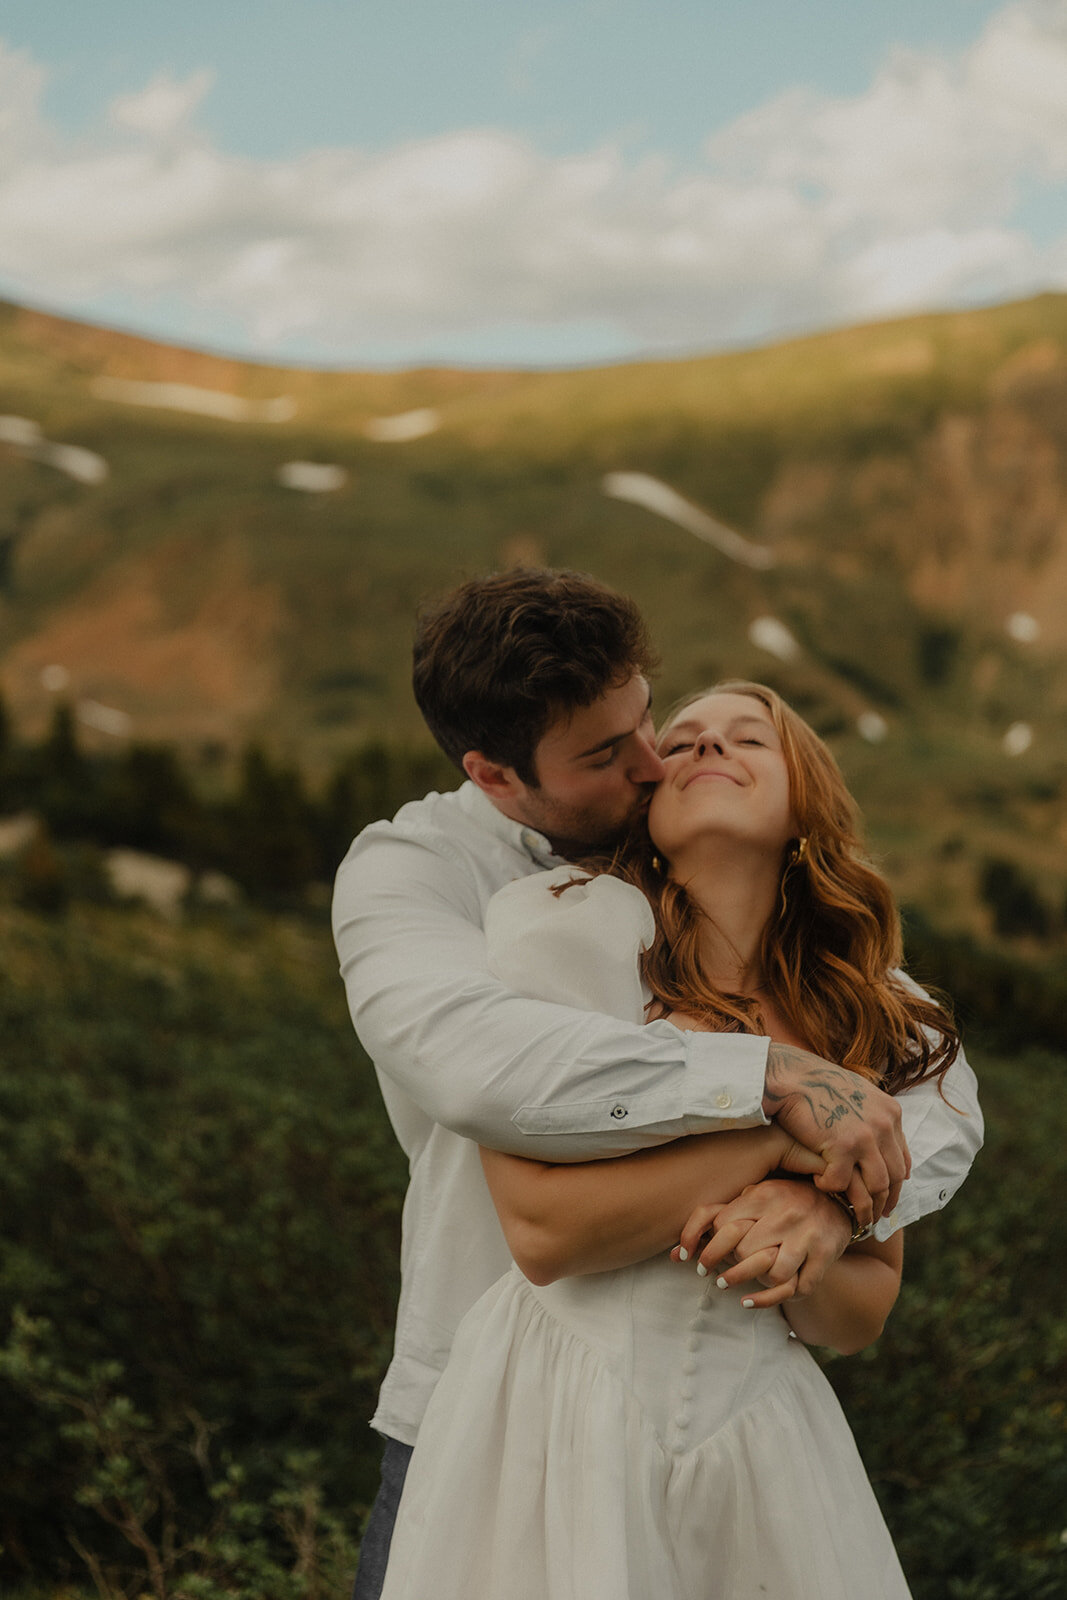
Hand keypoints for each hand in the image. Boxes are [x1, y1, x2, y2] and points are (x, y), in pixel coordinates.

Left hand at [674, 1179, 852, 1308]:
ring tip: (736, 1286)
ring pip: (771, 1271)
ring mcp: (806, 1235)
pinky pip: (796, 1287)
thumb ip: (722, 1215)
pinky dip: (771, 1299)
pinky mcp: (824, 1255)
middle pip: (744, 1251)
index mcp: (764, 1195)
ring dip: (751, 1282)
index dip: (706, 1247)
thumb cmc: (784, 1200)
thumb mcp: (756, 1196)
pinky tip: (751, 1300)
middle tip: (716, 1277)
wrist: (837, 1200)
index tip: (697, 1261)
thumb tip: (675, 1253)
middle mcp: (785, 1213)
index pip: (724, 1224)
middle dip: (728, 1267)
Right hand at [764, 1043, 908, 1227]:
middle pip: (894, 1176)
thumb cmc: (816, 1084)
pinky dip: (829, 1187)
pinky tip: (817, 1182)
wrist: (790, 1074)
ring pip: (876, 1186)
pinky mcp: (842, 1146)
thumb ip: (872, 1117)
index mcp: (890, 1112)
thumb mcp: (856, 1094)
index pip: (902, 1158)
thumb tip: (883, 1140)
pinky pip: (841, 1182)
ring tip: (850, 1214)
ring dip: (863, 1206)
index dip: (896, 1184)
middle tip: (873, 1217)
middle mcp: (883, 1124)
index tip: (886, 1198)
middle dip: (884, 1202)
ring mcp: (865, 1136)